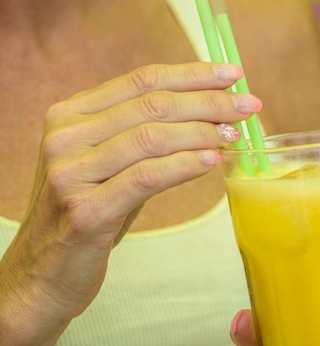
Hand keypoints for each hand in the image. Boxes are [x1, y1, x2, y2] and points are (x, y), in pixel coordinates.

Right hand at [0, 62, 258, 345]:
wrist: (46, 271)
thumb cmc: (92, 211)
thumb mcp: (112, 162)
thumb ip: (146, 132)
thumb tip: (213, 111)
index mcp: (71, 115)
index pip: (142, 80)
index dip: (192, 74)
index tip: (233, 74)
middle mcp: (65, 137)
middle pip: (152, 105)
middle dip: (209, 102)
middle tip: (248, 106)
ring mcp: (70, 173)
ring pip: (151, 137)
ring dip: (202, 132)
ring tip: (235, 135)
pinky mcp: (85, 211)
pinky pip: (146, 177)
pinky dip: (184, 166)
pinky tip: (212, 162)